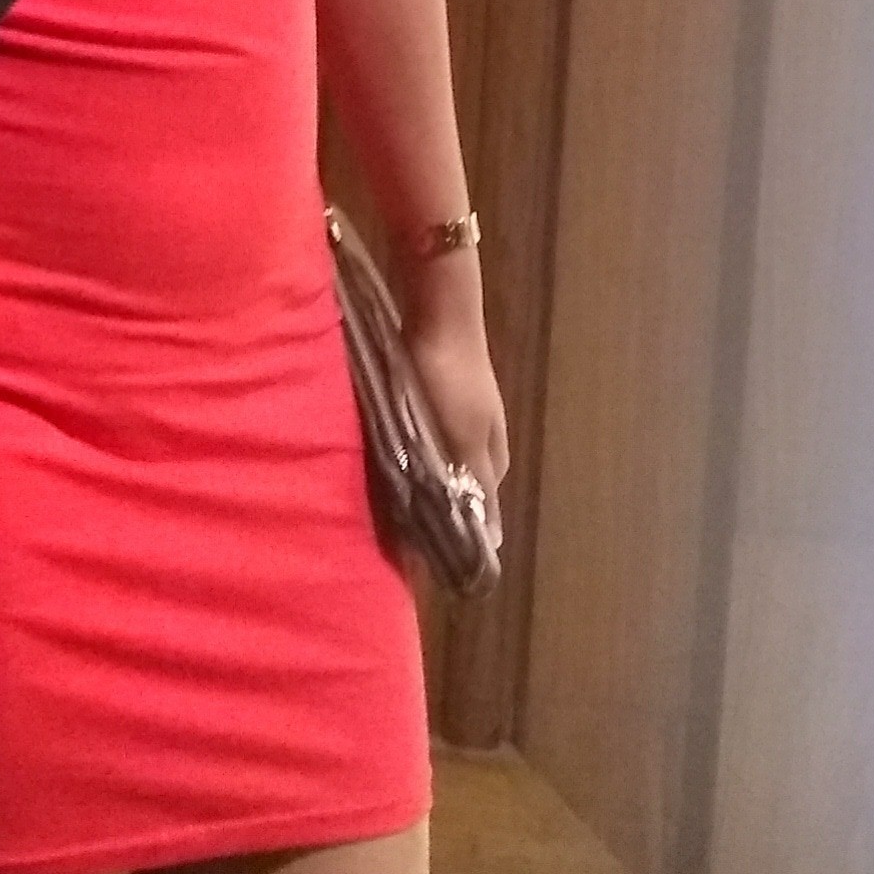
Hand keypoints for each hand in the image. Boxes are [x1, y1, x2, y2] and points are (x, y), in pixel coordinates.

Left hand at [403, 302, 509, 550]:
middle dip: (430, 511)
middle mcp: (483, 445)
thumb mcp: (463, 440)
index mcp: (494, 460)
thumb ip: (472, 487)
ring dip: (415, 485)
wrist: (439, 314)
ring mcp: (460, 421)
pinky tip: (384, 463)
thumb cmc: (450, 382)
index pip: (478, 514)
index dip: (452, 536)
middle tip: (391, 533)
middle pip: (457, 491)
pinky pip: (422, 443)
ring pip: (438, 468)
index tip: (420, 559)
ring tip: (380, 505)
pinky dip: (408, 457)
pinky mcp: (437, 402)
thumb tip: (492, 543)